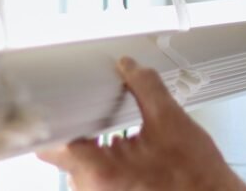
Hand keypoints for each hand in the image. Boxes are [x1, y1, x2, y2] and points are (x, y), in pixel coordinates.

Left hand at [37, 57, 245, 190]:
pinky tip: (118, 136)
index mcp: (100, 171)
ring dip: (88, 137)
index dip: (48, 120)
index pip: (50, 146)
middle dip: (75, 122)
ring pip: (77, 161)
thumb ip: (145, 87)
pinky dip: (100, 151)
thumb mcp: (171, 120)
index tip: (50, 101)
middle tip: (86, 100)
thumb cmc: (196, 179)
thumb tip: (128, 67)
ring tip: (107, 117)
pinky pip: (91, 171)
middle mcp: (93, 190)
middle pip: (63, 150)